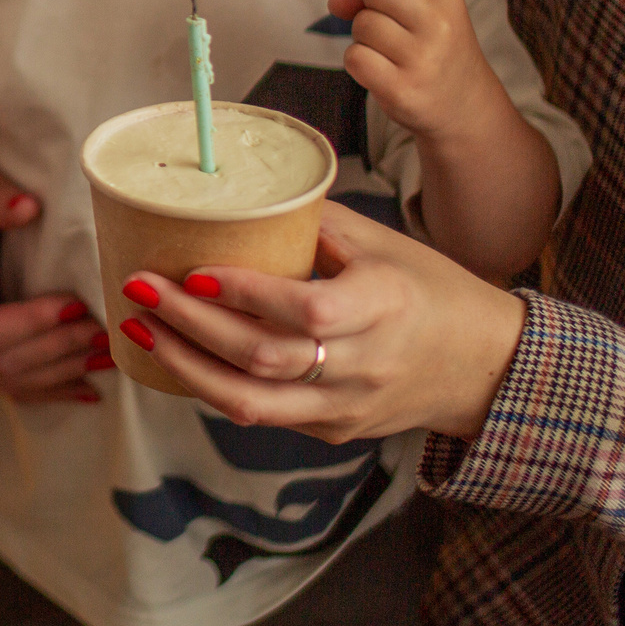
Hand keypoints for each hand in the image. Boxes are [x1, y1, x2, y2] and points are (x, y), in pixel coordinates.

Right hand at [0, 154, 108, 403]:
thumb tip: (29, 208)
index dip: (29, 324)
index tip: (74, 304)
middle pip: (0, 362)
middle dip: (57, 350)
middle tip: (104, 330)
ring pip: (10, 379)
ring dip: (62, 373)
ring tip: (109, 355)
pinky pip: (14, 381)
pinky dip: (53, 389)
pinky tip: (91, 390)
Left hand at [118, 200, 524, 443]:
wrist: (485, 365)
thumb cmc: (427, 289)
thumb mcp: (381, 244)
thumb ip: (312, 222)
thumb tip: (234, 194)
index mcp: (383, 306)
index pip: (304, 309)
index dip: (243, 294)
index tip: (191, 271)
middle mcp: (365, 365)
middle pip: (262, 358)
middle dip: (189, 325)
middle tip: (139, 289)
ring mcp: (347, 408)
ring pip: (251, 402)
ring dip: (185, 366)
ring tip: (139, 330)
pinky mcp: (334, 431)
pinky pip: (263, 414)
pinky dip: (213, 386)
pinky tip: (178, 355)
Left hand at [326, 0, 500, 136]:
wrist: (466, 108)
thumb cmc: (436, 53)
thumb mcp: (424, 16)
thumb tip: (335, 3)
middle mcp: (439, 24)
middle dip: (368, 2)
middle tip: (381, 24)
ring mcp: (422, 58)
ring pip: (363, 25)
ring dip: (363, 37)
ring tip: (389, 54)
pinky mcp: (402, 89)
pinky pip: (355, 58)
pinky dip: (358, 62)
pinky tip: (381, 72)